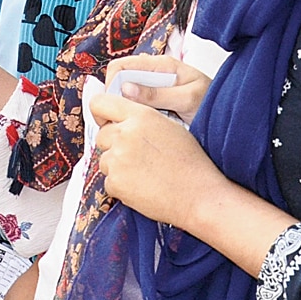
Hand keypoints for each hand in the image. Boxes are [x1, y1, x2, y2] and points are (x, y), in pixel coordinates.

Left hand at [89, 89, 228, 229]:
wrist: (200, 196)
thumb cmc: (191, 164)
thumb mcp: (170, 127)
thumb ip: (142, 119)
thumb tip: (120, 119)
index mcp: (141, 116)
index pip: (100, 103)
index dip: (100, 113)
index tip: (105, 122)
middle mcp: (126, 134)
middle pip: (102, 135)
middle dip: (114, 146)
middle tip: (138, 157)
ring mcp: (118, 159)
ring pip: (104, 160)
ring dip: (118, 167)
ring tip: (145, 173)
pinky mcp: (115, 182)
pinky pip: (109, 182)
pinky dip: (121, 186)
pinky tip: (144, 187)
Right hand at [104, 54, 210, 122]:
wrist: (230, 116)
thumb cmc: (214, 104)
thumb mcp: (187, 99)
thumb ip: (158, 94)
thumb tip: (126, 89)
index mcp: (162, 65)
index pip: (121, 66)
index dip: (112, 84)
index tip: (114, 105)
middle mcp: (154, 74)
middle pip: (119, 81)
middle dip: (116, 98)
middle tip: (120, 119)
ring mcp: (154, 88)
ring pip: (125, 95)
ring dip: (125, 109)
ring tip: (131, 125)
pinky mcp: (155, 101)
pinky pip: (135, 106)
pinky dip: (133, 115)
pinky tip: (141, 126)